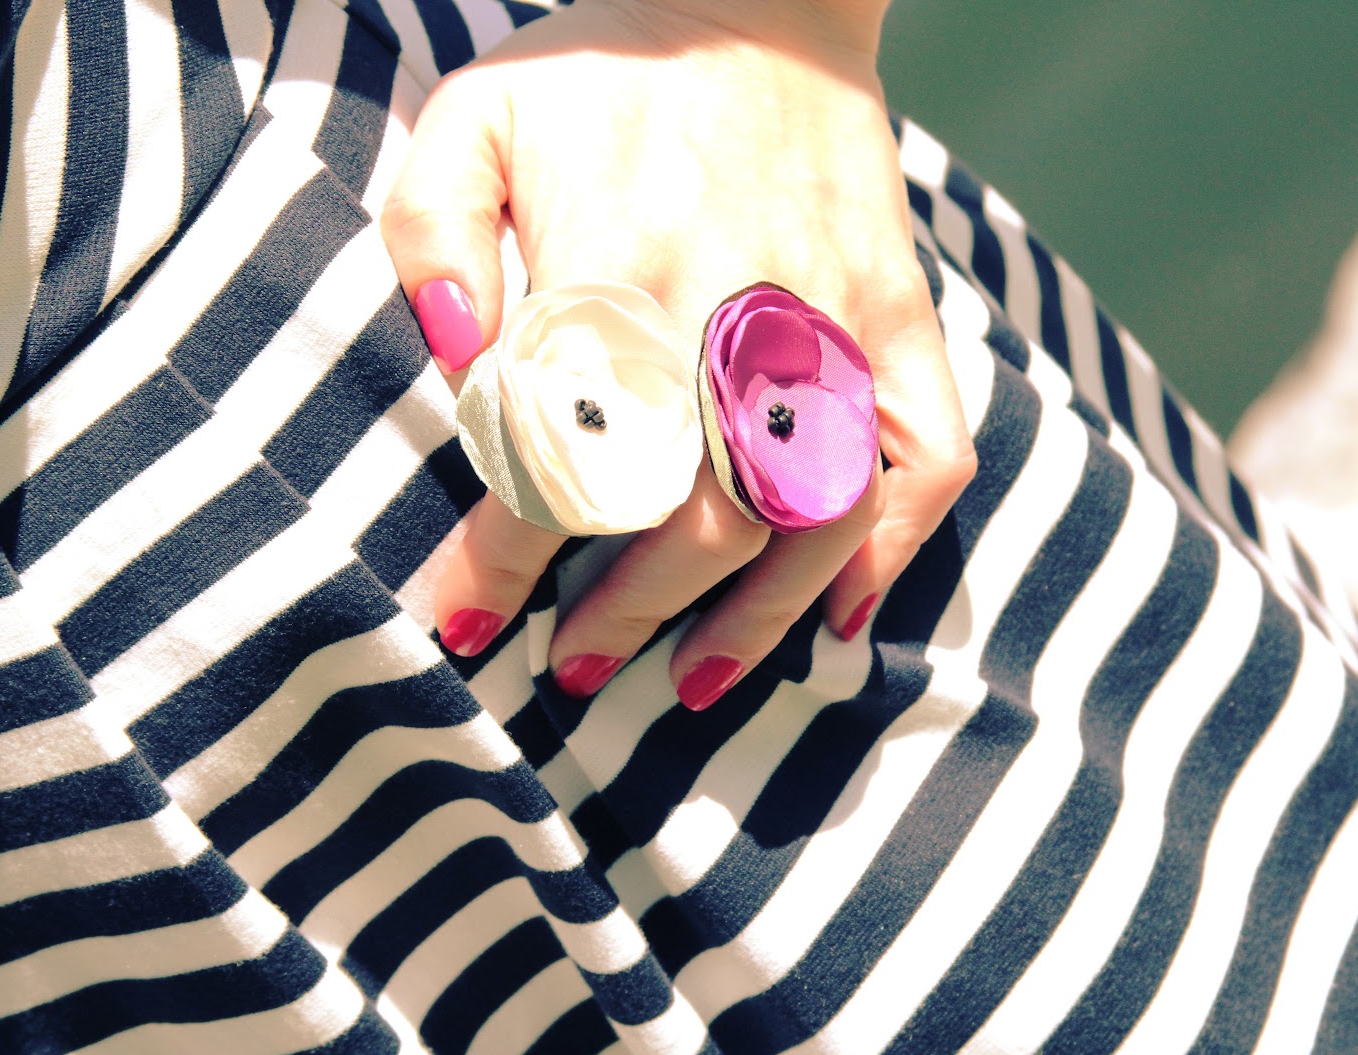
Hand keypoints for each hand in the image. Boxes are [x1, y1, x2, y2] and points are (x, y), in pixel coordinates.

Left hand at [382, 0, 973, 707]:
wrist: (755, 1)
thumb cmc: (596, 72)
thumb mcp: (473, 117)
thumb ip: (433, 237)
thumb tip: (461, 367)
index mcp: (621, 261)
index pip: (562, 452)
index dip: (508, 555)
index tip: (466, 619)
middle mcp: (740, 303)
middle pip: (697, 511)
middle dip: (626, 611)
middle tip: (571, 665)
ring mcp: (839, 316)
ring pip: (811, 513)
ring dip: (750, 620)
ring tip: (683, 684)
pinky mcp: (902, 317)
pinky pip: (925, 458)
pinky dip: (886, 553)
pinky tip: (831, 620)